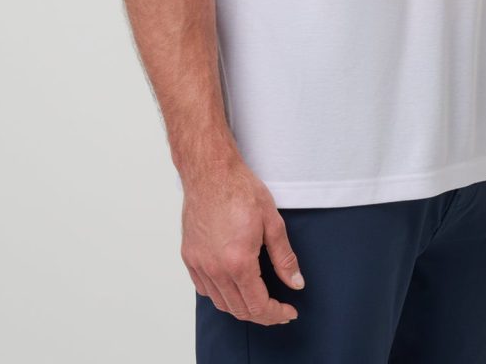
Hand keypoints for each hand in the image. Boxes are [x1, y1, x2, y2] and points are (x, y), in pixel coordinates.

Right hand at [180, 155, 304, 324]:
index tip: (288, 312)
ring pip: (221, 303)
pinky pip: (205, 289)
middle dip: (262, 315)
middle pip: (239, 310)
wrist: (210, 171)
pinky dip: (221, 295)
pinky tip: (233, 287)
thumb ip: (284, 257)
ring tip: (258, 300)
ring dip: (241, 308)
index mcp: (238, 262)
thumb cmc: (240, 189)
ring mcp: (199, 264)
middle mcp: (215, 269)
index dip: (276, 314)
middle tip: (278, 309)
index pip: (258, 305)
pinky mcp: (190, 257)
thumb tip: (296, 283)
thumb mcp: (272, 221)